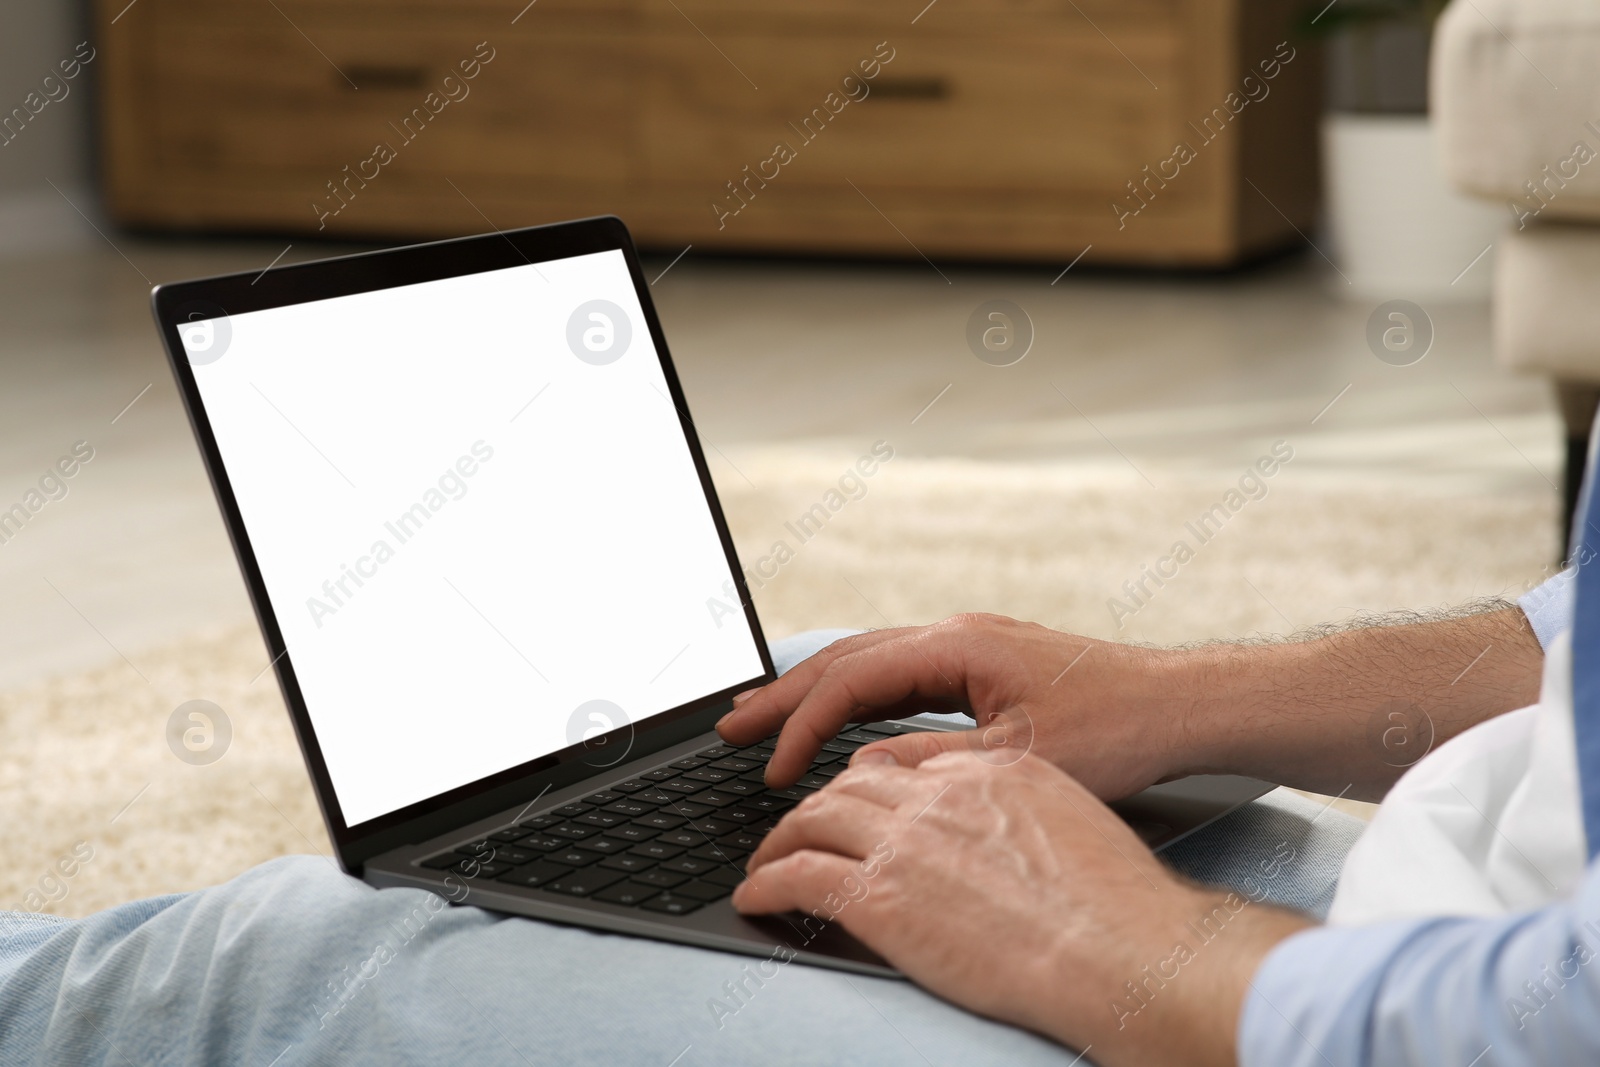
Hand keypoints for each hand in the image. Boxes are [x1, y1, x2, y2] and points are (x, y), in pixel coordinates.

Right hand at [717, 614, 1191, 798]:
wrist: (1179, 704)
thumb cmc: (1118, 729)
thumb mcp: (1019, 760)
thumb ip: (935, 764)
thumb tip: (863, 774)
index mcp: (957, 647)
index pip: (853, 682)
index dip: (804, 727)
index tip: (773, 771)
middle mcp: (955, 634)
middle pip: (847, 658)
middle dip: (784, 694)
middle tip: (726, 724)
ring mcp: (969, 645)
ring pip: (869, 660)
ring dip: (814, 690)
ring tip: (763, 717)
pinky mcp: (983, 662)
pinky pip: (899, 673)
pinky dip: (856, 695)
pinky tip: (839, 716)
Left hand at [732, 753, 1311, 1065]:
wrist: (1122, 948)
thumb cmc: (1114, 901)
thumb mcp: (1069, 817)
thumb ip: (1015, 802)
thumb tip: (986, 819)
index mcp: (986, 771)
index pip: (902, 764)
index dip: (866, 783)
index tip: (851, 801)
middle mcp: (937, 794)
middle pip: (847, 783)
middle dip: (812, 801)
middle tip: (792, 824)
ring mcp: (903, 842)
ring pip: (811, 819)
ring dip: (779, 839)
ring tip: (764, 859)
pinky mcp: (879, 895)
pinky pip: (798, 876)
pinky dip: (766, 883)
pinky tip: (756, 894)